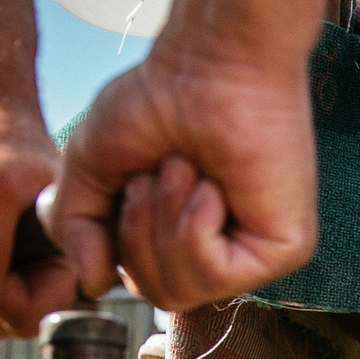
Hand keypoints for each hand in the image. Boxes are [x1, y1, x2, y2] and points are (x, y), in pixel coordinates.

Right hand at [48, 46, 318, 313]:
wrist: (210, 62)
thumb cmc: (159, 99)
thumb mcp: (92, 165)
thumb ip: (75, 227)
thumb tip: (92, 283)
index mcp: (184, 236)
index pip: (137, 281)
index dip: (117, 235)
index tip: (131, 176)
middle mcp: (224, 249)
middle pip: (157, 295)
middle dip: (138, 232)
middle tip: (158, 171)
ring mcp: (254, 251)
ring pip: (182, 292)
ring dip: (165, 223)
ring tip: (184, 169)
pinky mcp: (284, 249)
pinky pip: (217, 276)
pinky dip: (196, 226)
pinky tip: (211, 185)